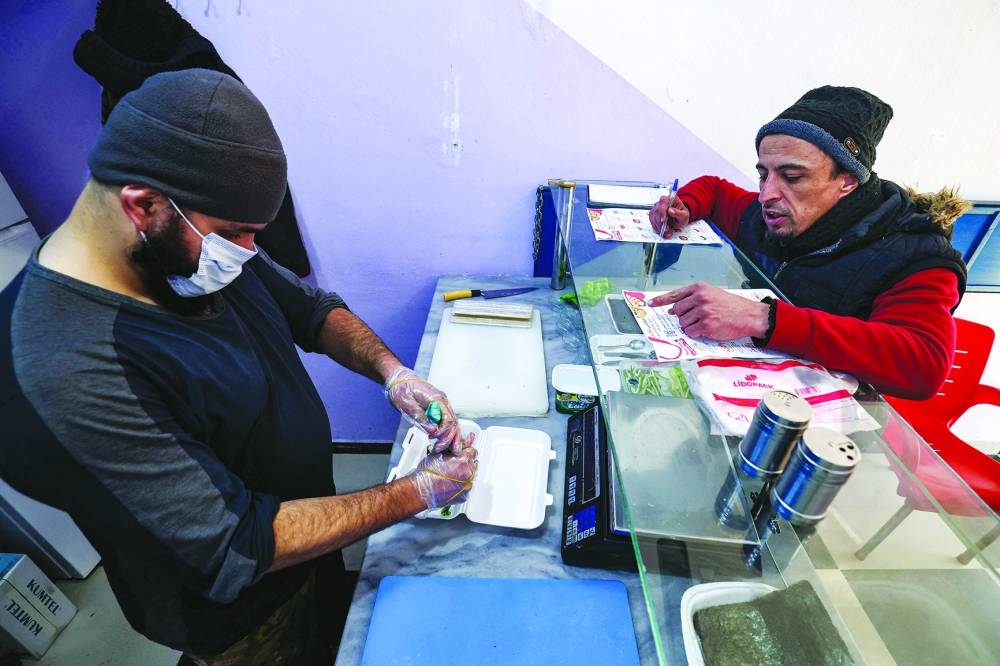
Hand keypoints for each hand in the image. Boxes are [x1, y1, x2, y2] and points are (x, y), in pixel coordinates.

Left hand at [384, 367, 469, 453]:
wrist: (399, 379)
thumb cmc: (401, 388)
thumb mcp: (407, 404)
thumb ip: (420, 417)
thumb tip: (432, 430)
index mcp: (436, 399)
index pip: (448, 419)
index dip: (444, 433)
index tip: (435, 440)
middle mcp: (442, 401)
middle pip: (453, 422)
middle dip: (450, 438)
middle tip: (440, 449)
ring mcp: (441, 404)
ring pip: (452, 422)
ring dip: (450, 436)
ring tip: (444, 448)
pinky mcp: (437, 407)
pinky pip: (446, 420)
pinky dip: (447, 431)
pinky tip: (443, 440)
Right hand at [408, 447, 477, 509]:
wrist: (421, 490)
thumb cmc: (426, 474)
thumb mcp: (438, 453)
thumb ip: (450, 448)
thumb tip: (453, 446)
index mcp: (463, 461)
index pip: (473, 451)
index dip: (466, 452)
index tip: (464, 453)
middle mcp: (467, 473)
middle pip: (473, 464)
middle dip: (465, 463)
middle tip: (454, 465)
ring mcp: (467, 486)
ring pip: (471, 476)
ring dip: (464, 475)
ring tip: (451, 476)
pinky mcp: (464, 496)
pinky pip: (466, 488)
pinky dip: (461, 486)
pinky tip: (451, 485)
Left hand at [647, 282, 770, 339]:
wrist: (749, 315)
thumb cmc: (731, 305)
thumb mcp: (712, 294)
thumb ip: (692, 299)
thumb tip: (672, 310)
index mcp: (699, 288)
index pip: (674, 295)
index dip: (660, 300)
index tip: (651, 304)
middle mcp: (699, 298)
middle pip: (676, 311)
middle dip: (683, 317)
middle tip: (696, 317)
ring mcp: (702, 312)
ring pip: (683, 323)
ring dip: (690, 326)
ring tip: (705, 322)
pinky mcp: (706, 325)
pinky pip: (690, 332)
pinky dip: (696, 333)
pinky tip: (706, 329)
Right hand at [648, 194, 689, 237]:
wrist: (679, 219)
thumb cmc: (682, 215)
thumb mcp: (684, 215)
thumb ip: (678, 213)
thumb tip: (670, 211)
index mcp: (670, 198)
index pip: (663, 201)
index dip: (662, 211)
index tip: (663, 220)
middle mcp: (662, 202)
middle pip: (657, 210)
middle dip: (661, 222)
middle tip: (667, 229)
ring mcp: (656, 208)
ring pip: (653, 216)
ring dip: (659, 226)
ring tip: (667, 231)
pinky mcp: (653, 214)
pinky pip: (652, 221)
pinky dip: (656, 227)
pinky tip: (662, 230)